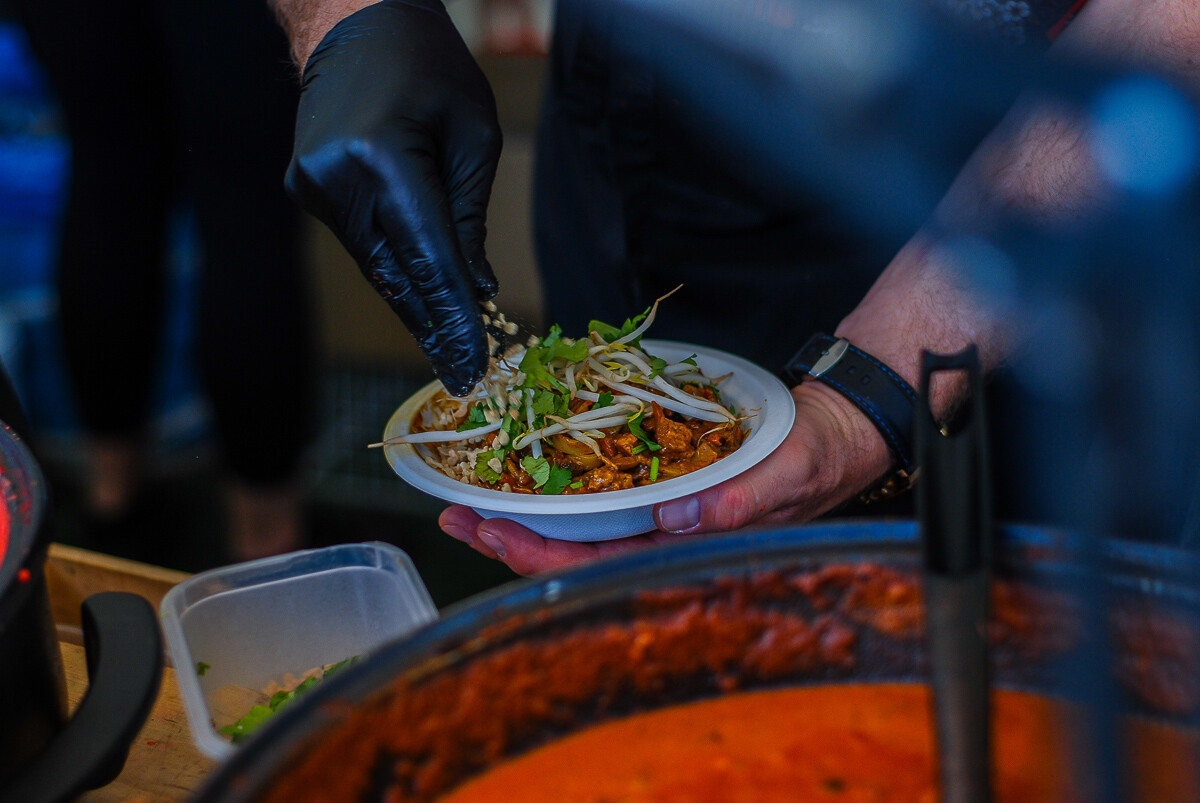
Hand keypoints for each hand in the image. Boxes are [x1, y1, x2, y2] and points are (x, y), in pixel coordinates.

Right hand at [286, 0, 500, 394]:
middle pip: (396, 275)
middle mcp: (335, 180)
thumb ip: (469, 218)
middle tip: (464, 376)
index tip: (474, 365)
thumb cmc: (430, 68)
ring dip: (415, 306)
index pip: (428, 259)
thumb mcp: (473, 136)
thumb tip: (475, 289)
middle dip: (434, 329)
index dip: (454, 319)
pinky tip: (422, 304)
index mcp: (381, 158)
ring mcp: (312, 187)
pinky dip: (395, 271)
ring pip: (377, 267)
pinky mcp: (306, 189)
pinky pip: (362, 244)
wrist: (354, 20)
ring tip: (451, 351)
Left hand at [438, 382, 893, 574]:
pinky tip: (523, 472)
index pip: (601, 566)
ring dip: (521, 514)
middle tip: (454, 517)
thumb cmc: (817, 458)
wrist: (833, 428)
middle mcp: (662, 535)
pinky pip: (597, 492)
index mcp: (686, 546)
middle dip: (509, 539)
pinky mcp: (656, 481)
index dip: (541, 557)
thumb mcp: (789, 472)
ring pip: (576, 525)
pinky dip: (555, 484)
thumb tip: (681, 517)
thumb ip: (742, 499)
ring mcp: (656, 511)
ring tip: (467, 499)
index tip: (493, 534)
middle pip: (572, 552)